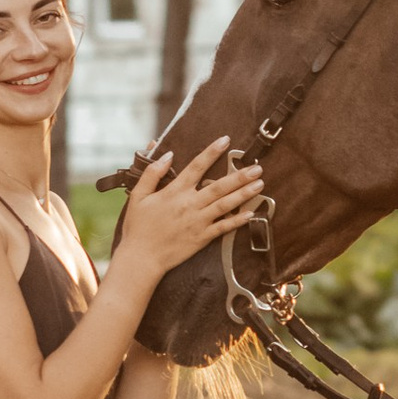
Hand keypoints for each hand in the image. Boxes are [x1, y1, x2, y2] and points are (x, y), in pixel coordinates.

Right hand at [110, 137, 265, 286]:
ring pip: (225, 204)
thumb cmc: (138, 227)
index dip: (211, 152)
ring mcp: (198, 221)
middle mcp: (189, 204)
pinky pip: (223, 227)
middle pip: (219, 186)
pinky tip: (251, 213)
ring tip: (260, 184)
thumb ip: (152, 173)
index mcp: (174, 191)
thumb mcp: (138, 196)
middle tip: (257, 167)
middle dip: (240, 175)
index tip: (225, 140)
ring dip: (244, 194)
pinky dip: (238, 220)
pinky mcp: (202, 237)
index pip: (196, 166)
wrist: (141, 257)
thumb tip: (167, 154)